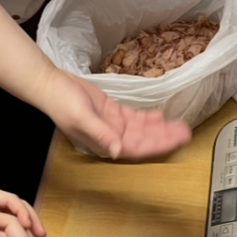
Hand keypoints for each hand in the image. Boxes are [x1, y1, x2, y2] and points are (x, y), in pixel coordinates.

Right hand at [40, 69, 191, 159]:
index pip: (137, 148)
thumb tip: (117, 150)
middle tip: (186, 133)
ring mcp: (112, 125)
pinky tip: (161, 115)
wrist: (51, 85)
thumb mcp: (82, 118)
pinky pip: (135, 118)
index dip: (158, 146)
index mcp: (105, 142)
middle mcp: (111, 136)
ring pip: (143, 130)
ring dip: (161, 128)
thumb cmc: (62, 103)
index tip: (176, 141)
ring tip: (180, 125)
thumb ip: (100, 134)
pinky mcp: (112, 112)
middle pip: (144, 141)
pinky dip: (148, 117)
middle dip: (165, 137)